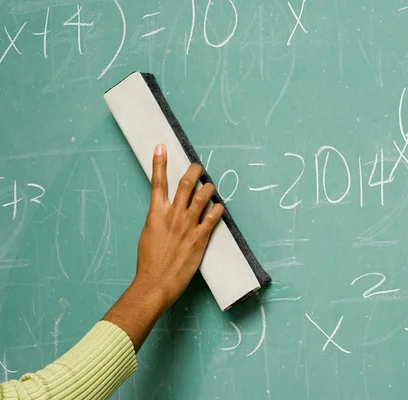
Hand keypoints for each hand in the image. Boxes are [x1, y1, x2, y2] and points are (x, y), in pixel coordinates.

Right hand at [104, 144, 223, 351]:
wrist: (155, 282)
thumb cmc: (149, 262)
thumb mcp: (148, 235)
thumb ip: (158, 220)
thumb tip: (165, 212)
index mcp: (155, 214)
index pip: (158, 183)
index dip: (159, 163)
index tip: (162, 147)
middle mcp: (172, 216)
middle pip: (185, 184)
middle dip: (194, 171)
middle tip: (198, 166)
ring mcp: (187, 226)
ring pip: (202, 197)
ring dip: (208, 188)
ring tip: (210, 187)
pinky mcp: (199, 238)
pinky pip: (213, 218)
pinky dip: (218, 209)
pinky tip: (220, 207)